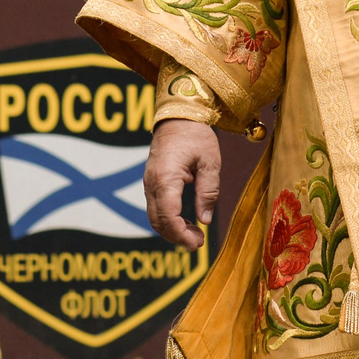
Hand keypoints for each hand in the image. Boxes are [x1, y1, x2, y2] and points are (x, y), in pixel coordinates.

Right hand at [144, 119, 221, 250]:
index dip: (181, 235)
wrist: (178, 115)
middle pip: (157, 221)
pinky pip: (154, 207)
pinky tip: (185, 222)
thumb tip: (204, 220)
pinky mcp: (151, 181)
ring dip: (171, 230)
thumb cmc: (196, 135)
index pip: (168, 217)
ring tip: (194, 235)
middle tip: (198, 243)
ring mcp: (148, 182)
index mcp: (166, 178)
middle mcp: (151, 183)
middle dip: (176, 237)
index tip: (198, 243)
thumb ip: (208, 192)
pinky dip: (167, 220)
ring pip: (153, 217)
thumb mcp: (210, 162)